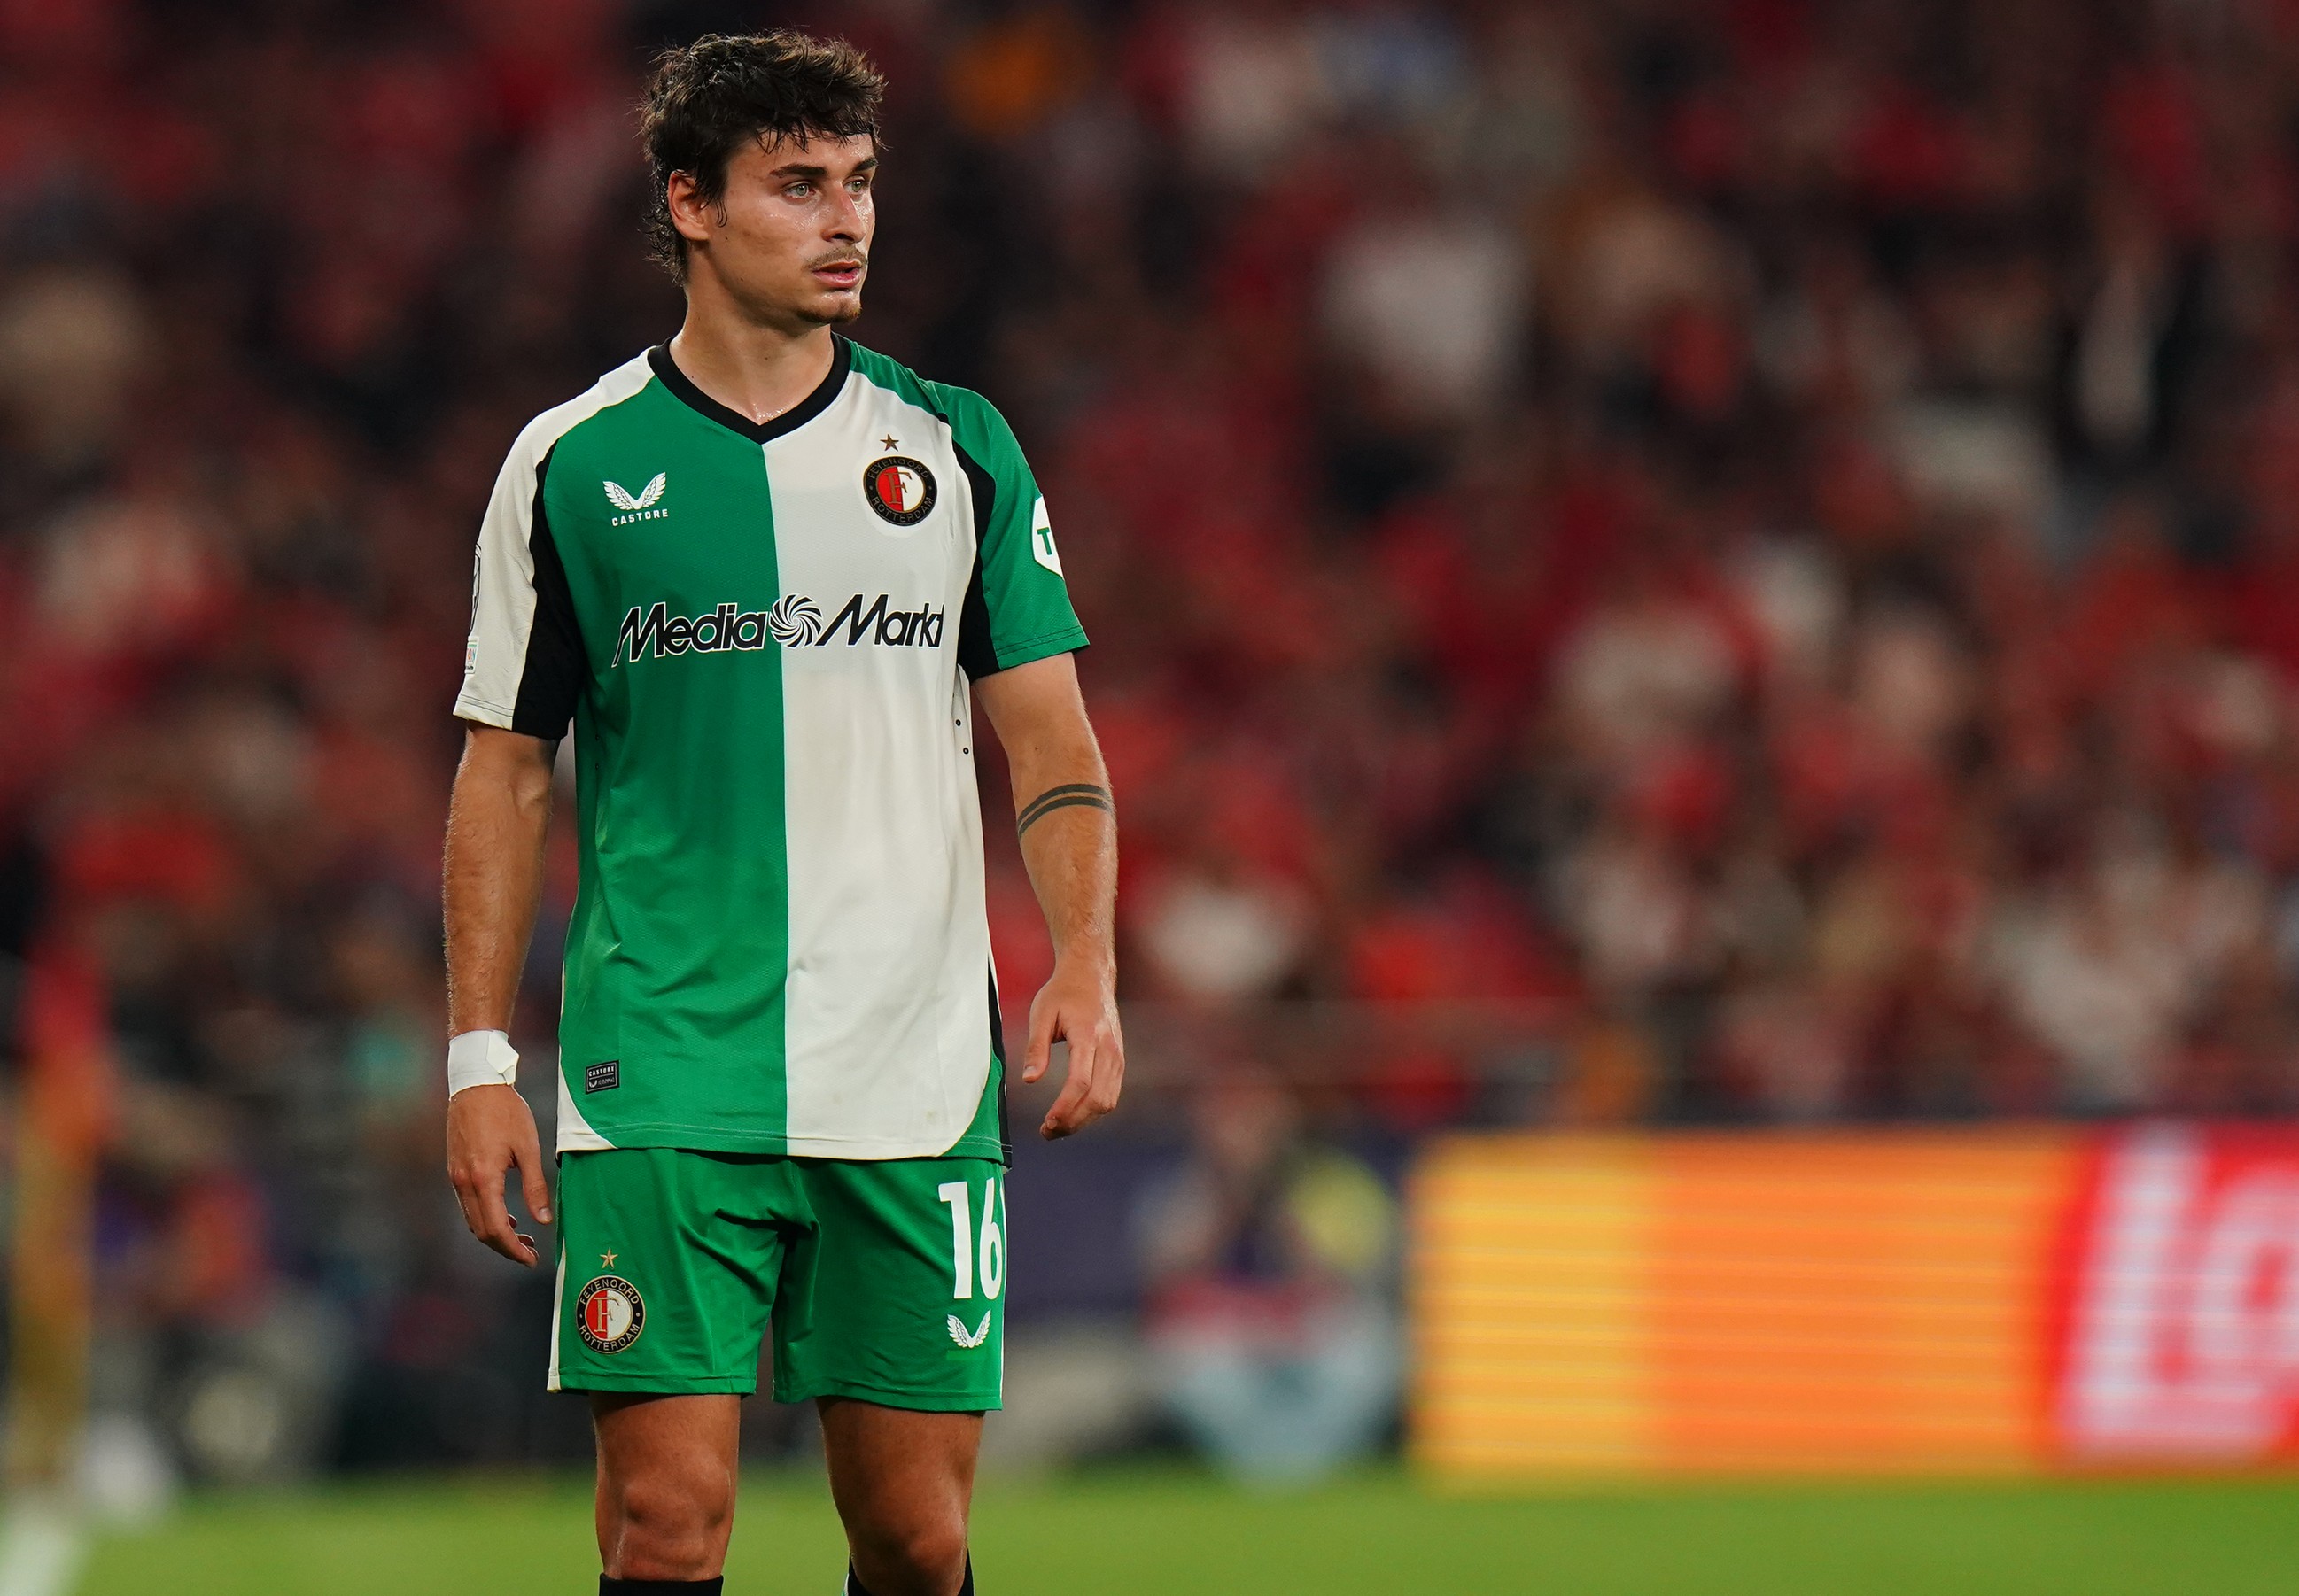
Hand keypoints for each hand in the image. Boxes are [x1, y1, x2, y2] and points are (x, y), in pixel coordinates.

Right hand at [446, 1083, 552, 1266]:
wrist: (477, 1085)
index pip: (496, 1229)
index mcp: (484, 1179)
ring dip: (495, 1234)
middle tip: (530, 1253)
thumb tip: (544, 1220)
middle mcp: (464, 1183)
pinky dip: (486, 1217)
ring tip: (523, 1238)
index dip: (513, 1249)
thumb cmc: (506, 1111)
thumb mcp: (528, 1148)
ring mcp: (456, 1177)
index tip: (531, 1259)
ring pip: (472, 1220)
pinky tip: (507, 1215)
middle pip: (481, 1231)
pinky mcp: (455, 1170)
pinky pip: (468, 1205)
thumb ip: (535, 1186)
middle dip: (505, 1248)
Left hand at [1023, 955, 1123, 1138]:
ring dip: (1083, 1121)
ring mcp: (1117, 1056)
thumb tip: (1030, 1080)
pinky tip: (1072, 1114)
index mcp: (1087, 1034)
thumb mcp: (1041, 1014)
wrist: (1091, 976)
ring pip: (1107, 1101)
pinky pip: (1110, 1095)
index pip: (1080, 1081)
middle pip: (1097, 1098)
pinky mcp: (1119, 1062)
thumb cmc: (1063, 993)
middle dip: (1073, 1121)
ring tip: (1056, 1128)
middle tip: (1047, 1132)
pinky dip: (1092, 1111)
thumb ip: (1035, 1048)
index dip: (1064, 1107)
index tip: (1046, 1123)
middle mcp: (1108, 1048)